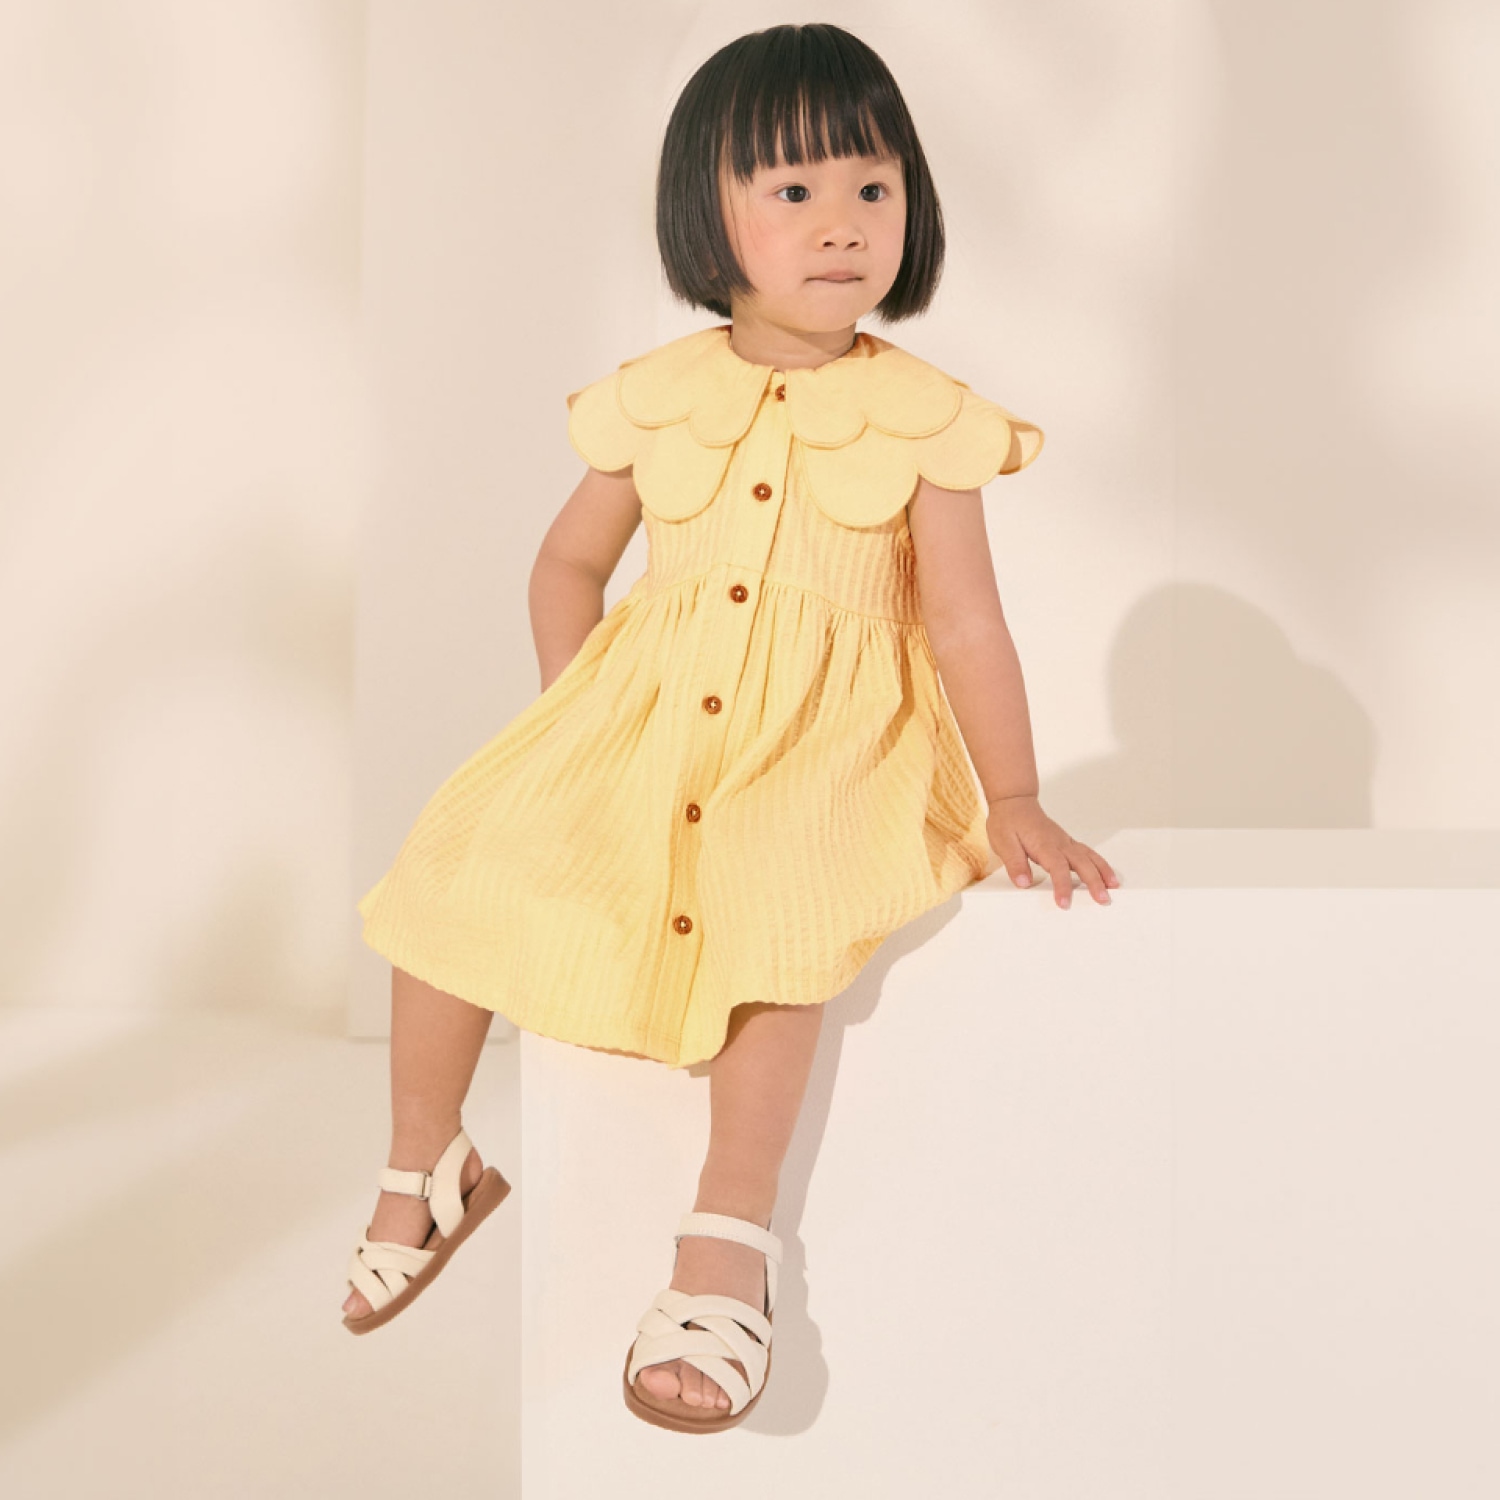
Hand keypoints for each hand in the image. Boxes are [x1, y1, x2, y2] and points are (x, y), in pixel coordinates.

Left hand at [985, 794, 1118, 907]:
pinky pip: (1088, 853)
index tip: (1064, 903)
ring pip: (1089, 856)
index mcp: (1043, 844)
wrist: (1015, 802)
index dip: (1062, 886)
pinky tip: (1106, 874)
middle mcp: (1059, 843)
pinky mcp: (1067, 842)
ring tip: (1113, 887)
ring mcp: (1065, 842)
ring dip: (1103, 871)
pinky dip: (1100, 864)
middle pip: (1082, 862)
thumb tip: (1023, 883)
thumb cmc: (1008, 821)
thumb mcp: (1003, 843)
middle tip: (1102, 900)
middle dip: (1094, 882)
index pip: (1057, 867)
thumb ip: (1014, 863)